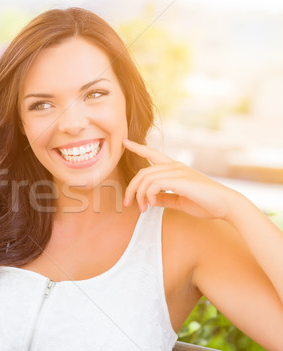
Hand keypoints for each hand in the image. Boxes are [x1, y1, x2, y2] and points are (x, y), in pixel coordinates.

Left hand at [122, 138, 240, 219]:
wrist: (227, 205)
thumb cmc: (206, 203)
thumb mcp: (179, 200)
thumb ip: (164, 198)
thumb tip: (151, 199)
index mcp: (175, 168)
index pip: (153, 153)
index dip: (138, 147)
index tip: (125, 142)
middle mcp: (175, 166)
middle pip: (143, 172)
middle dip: (131, 188)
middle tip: (127, 203)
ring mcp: (178, 172)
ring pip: (146, 178)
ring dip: (139, 195)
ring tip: (142, 208)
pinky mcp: (181, 180)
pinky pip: (154, 184)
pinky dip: (148, 195)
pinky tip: (151, 204)